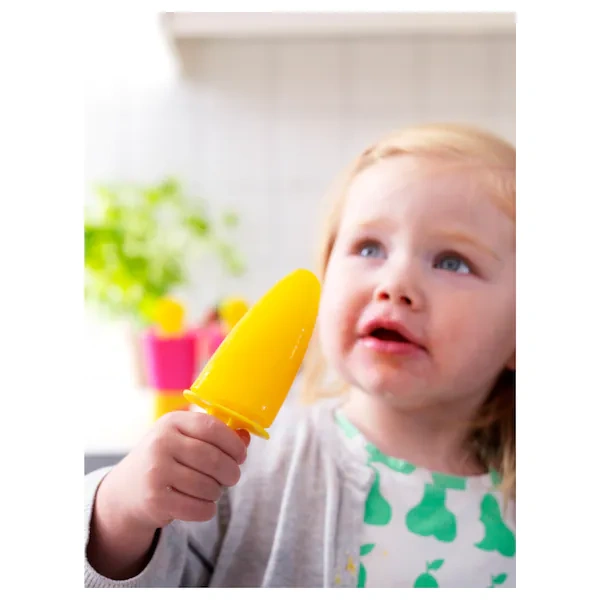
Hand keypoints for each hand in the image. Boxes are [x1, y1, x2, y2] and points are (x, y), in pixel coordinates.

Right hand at [95, 410, 249, 531]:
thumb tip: (246, 437)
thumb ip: (216, 436)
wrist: (127, 491)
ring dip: (217, 492)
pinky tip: (203, 504)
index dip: (233, 443)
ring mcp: (156, 471)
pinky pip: (197, 508)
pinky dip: (207, 509)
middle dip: (231, 471)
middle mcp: (161, 443)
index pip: (211, 427)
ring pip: (207, 485)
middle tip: (233, 477)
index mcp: (171, 421)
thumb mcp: (185, 439)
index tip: (241, 455)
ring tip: (213, 490)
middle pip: (212, 458)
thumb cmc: (166, 459)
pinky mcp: (155, 500)